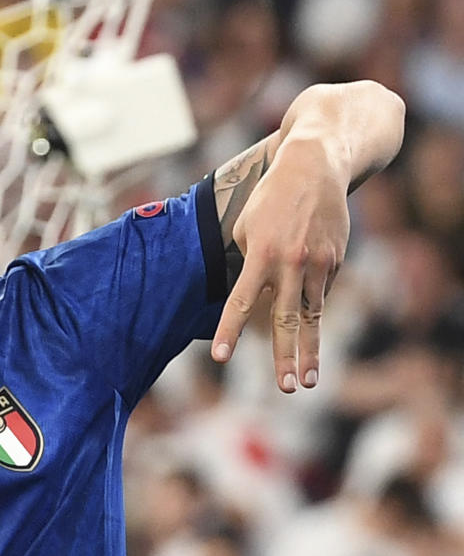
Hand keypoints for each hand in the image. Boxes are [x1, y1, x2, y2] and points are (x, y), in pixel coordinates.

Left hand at [211, 139, 348, 392]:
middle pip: (286, 319)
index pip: (241, 302)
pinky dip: (312, 310)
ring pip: (311, 317)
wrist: (316, 167)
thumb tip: (255, 294)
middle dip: (285, 357)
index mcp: (260, 254)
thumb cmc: (271, 198)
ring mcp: (317, 265)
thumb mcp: (246, 225)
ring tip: (307, 382)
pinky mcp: (335, 263)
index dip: (229, 331)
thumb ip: (248, 262)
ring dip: (309, 352)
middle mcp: (290, 263)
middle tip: (286, 388)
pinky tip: (309, 325)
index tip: (220, 357)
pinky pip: (319, 294)